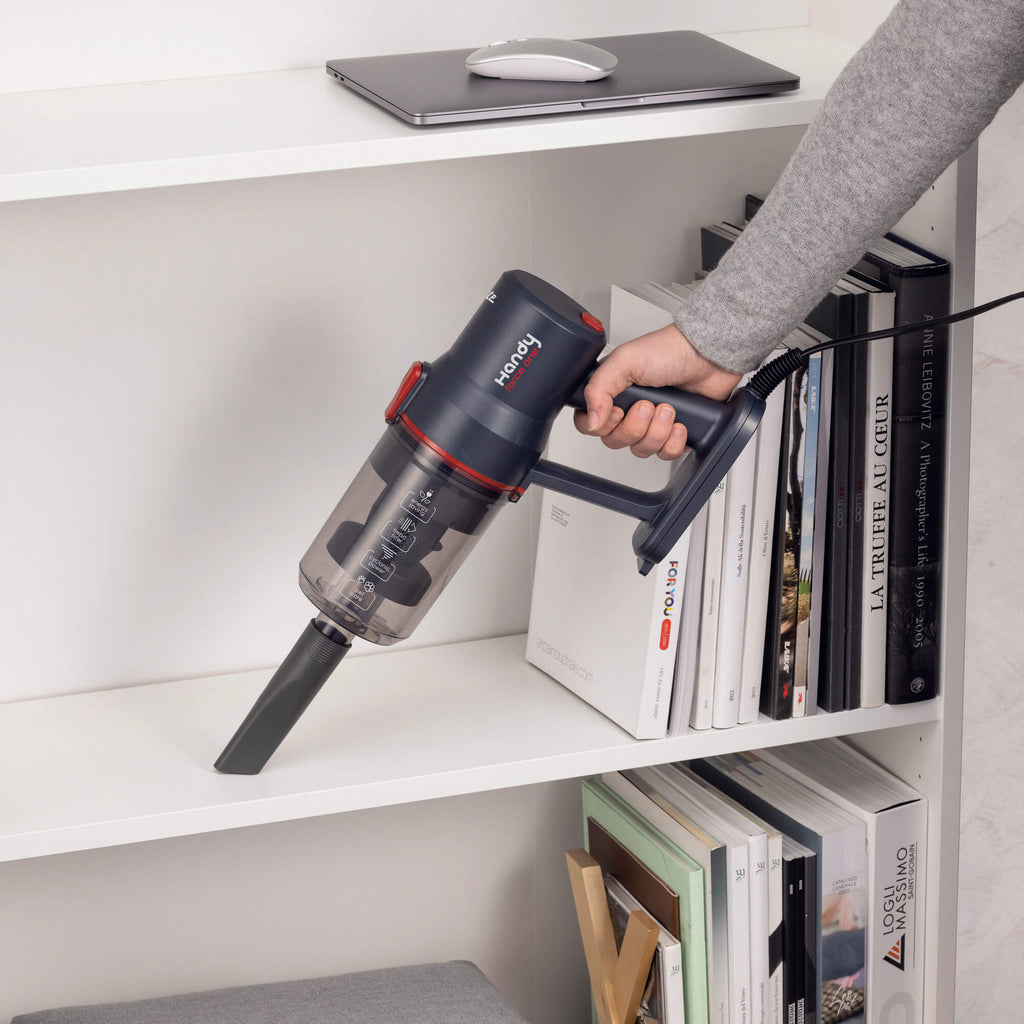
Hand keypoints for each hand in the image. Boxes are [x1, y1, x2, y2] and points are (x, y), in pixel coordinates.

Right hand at [573, 323, 741, 458]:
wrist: (709, 356)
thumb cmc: (669, 350)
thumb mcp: (625, 361)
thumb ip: (598, 389)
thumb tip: (591, 421)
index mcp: (611, 392)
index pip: (589, 424)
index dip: (603, 426)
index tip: (619, 412)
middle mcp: (628, 410)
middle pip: (615, 441)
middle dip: (635, 427)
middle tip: (649, 406)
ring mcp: (650, 424)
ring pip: (640, 449)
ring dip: (656, 432)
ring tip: (669, 409)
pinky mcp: (672, 434)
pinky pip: (664, 454)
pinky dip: (673, 442)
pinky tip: (680, 423)